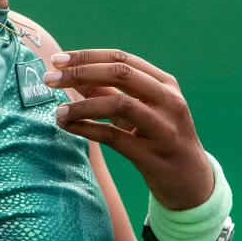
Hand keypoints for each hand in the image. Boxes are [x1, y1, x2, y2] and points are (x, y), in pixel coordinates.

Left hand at [44, 48, 212, 209]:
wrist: (191, 183)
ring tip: (58, 111)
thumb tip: (73, 77)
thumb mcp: (141, 111)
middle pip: (120, 74)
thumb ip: (111, 92)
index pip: (122, 59)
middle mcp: (168, 100)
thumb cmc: (160, 139)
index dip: (87, 56)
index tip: (58, 60)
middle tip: (50, 79)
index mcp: (165, 84)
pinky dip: (88, 129)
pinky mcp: (153, 155)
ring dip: (82, 105)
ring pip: (119, 104)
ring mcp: (164, 127)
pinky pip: (115, 138)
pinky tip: (68, 127)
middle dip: (80, 73)